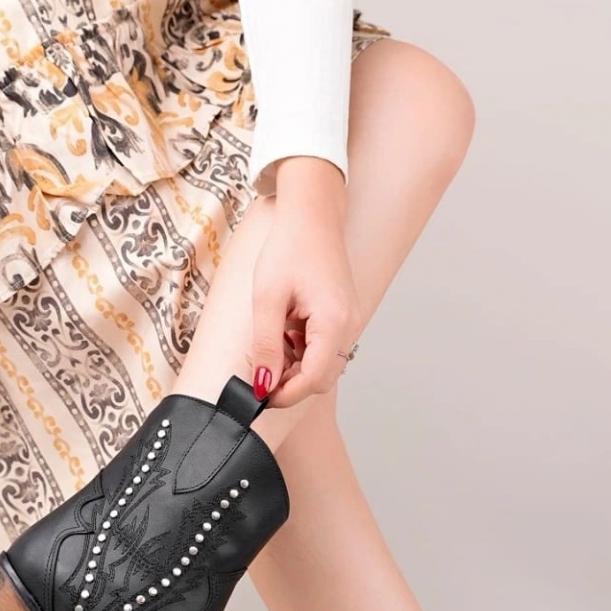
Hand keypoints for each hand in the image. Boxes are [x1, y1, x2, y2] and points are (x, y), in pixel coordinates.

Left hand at [249, 158, 360, 408]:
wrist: (311, 214)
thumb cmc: (289, 247)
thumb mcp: (267, 299)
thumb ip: (266, 346)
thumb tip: (263, 384)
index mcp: (333, 322)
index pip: (313, 379)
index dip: (285, 394)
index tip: (260, 396)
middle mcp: (349, 325)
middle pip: (322, 377)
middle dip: (291, 384)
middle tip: (261, 375)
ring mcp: (350, 320)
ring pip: (325, 364)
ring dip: (297, 367)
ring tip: (271, 347)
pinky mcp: (344, 315)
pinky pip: (326, 347)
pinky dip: (304, 351)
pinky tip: (286, 334)